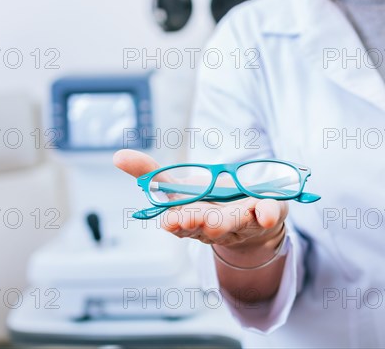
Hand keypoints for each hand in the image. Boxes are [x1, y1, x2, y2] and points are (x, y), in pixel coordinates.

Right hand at [113, 150, 287, 250]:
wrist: (248, 217)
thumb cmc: (208, 200)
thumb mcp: (176, 186)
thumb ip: (149, 172)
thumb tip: (116, 156)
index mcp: (190, 217)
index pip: (180, 224)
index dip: (176, 224)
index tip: (170, 221)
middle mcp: (214, 224)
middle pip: (207, 227)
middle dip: (202, 223)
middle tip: (194, 218)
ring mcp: (240, 223)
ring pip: (236, 223)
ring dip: (234, 219)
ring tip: (237, 212)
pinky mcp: (263, 217)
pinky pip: (267, 216)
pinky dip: (268, 213)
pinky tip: (268, 211)